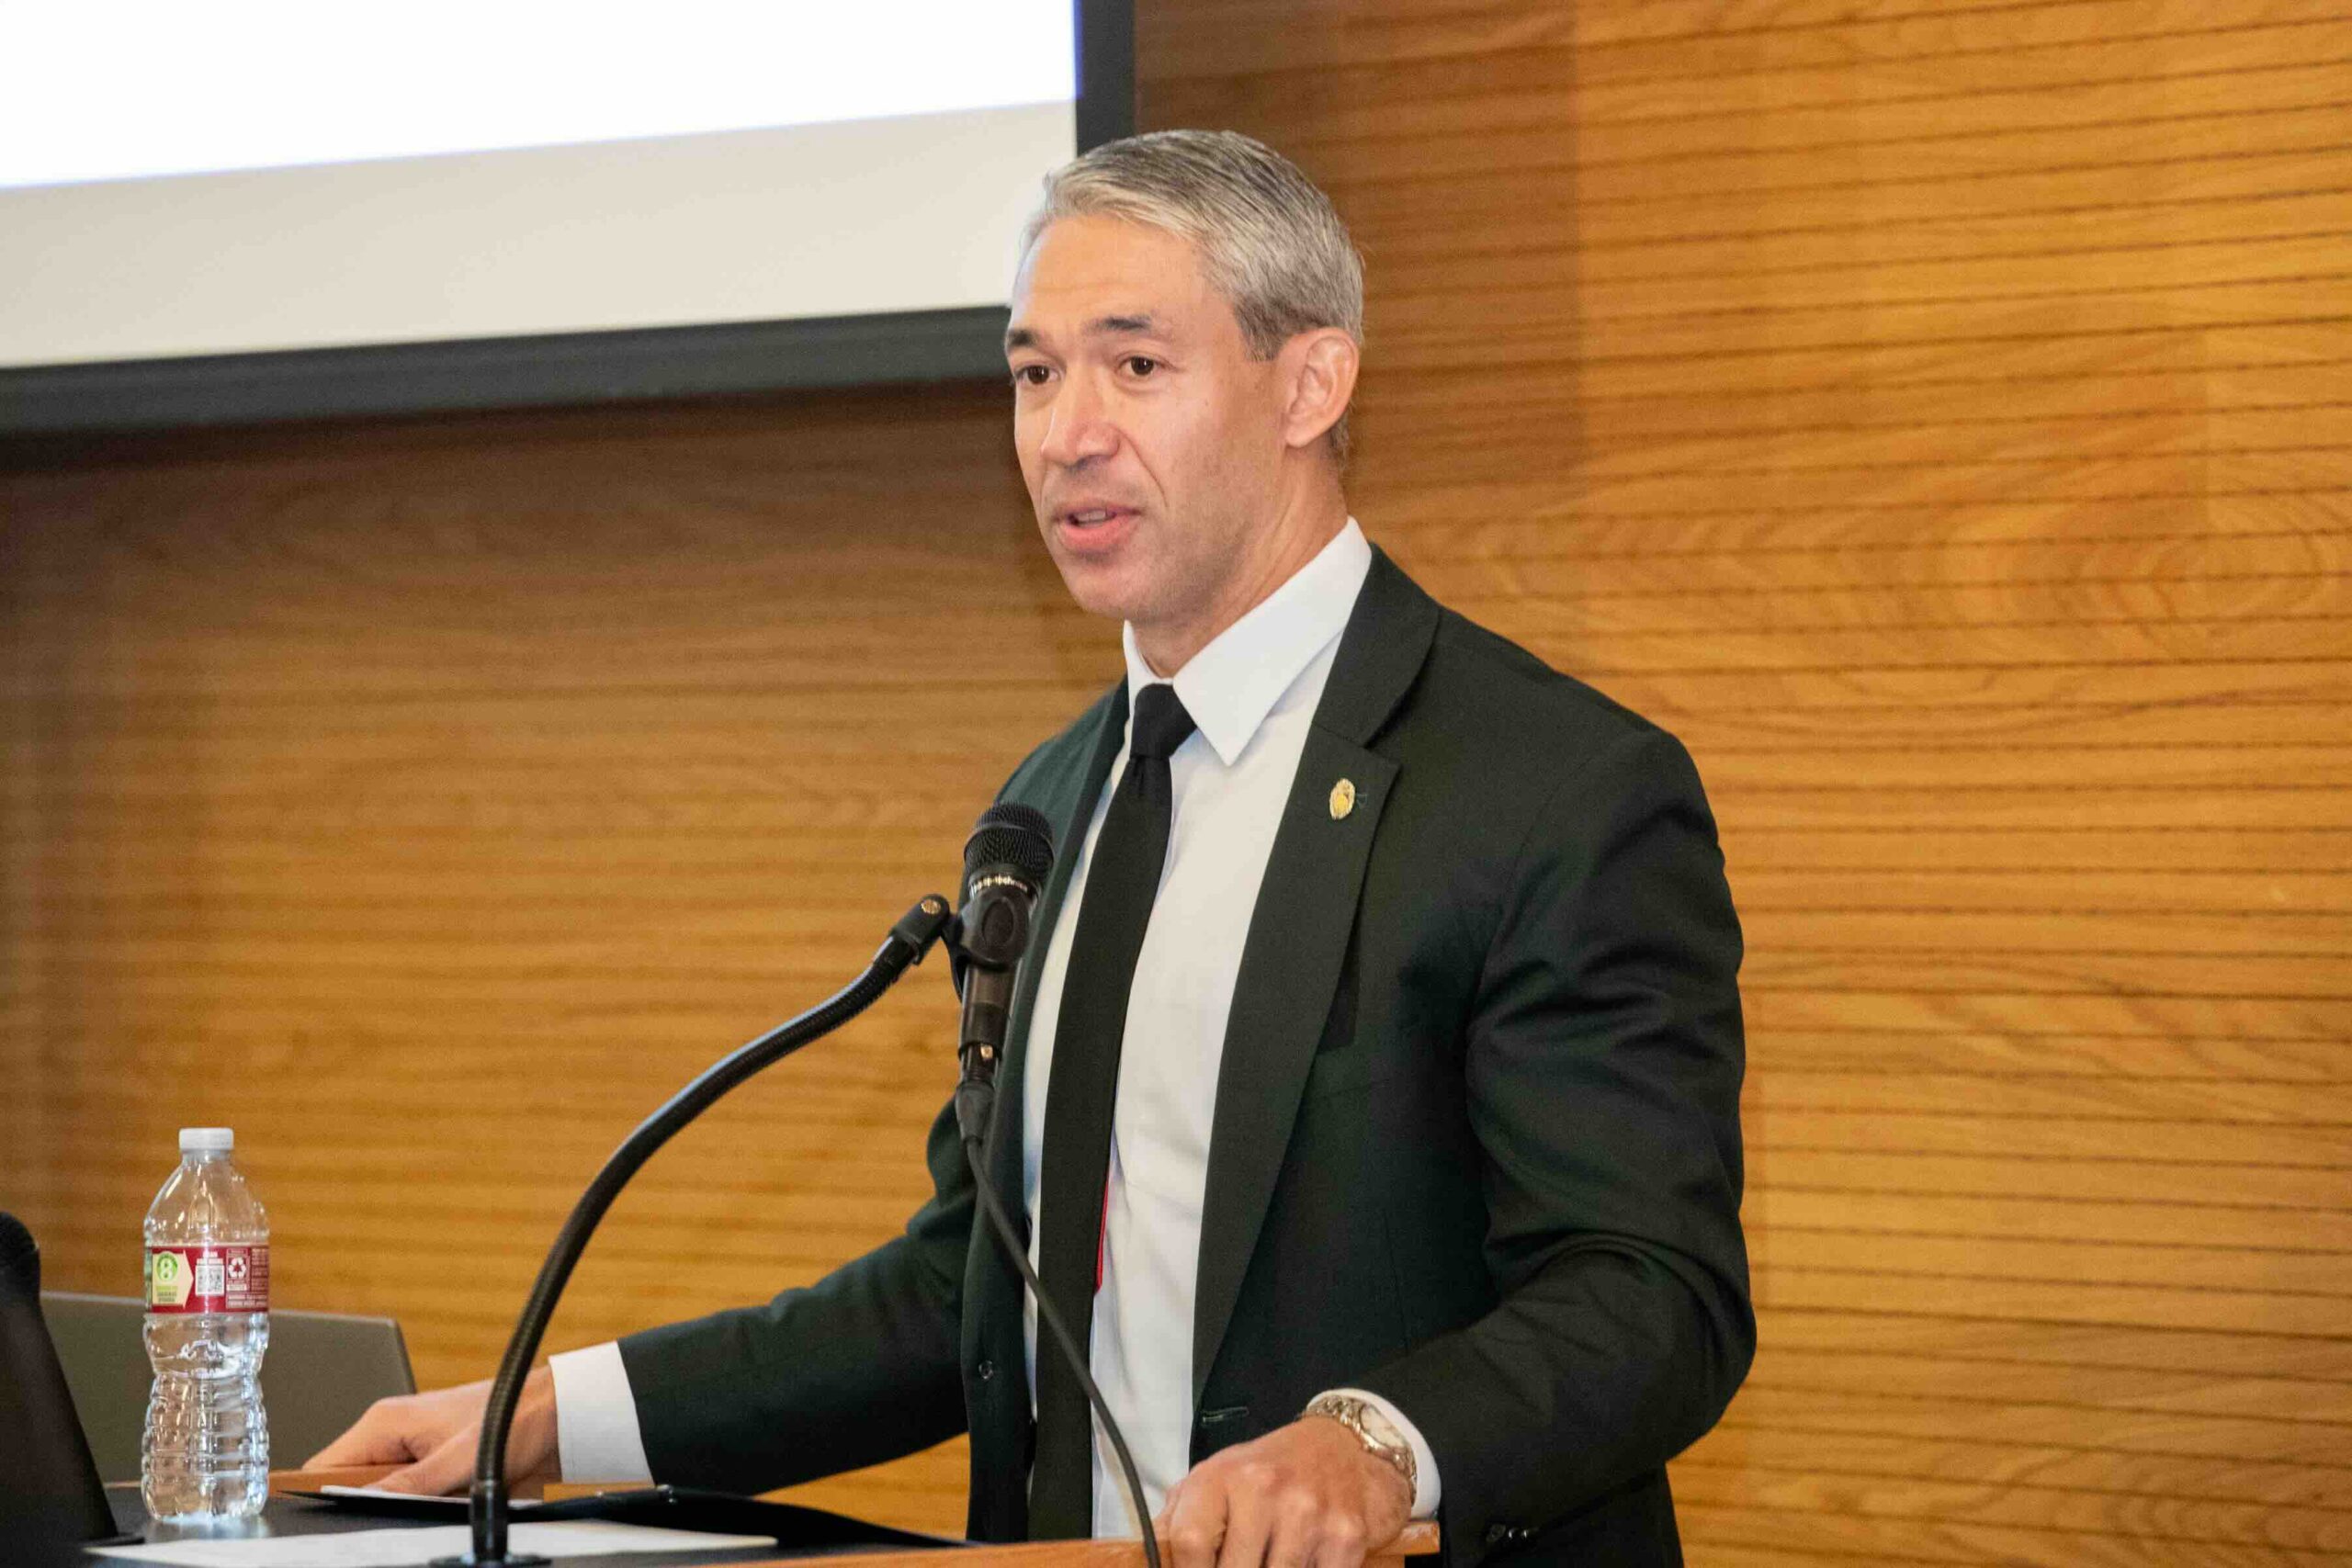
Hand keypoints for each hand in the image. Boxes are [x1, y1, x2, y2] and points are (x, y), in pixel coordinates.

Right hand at [304, 1364, 560, 1495]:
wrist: (557, 1416)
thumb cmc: (515, 1418)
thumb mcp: (460, 1460)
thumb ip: (411, 1483)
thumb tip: (369, 1502)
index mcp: (385, 1420)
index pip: (323, 1466)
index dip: (319, 1495)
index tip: (327, 1520)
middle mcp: (392, 1432)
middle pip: (349, 1483)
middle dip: (365, 1506)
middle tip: (393, 1514)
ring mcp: (410, 1449)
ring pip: (379, 1493)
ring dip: (397, 1507)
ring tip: (431, 1502)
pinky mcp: (430, 1464)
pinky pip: (407, 1494)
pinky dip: (419, 1505)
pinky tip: (442, 1504)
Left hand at [1155, 1416, 1411, 1567]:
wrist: (1339, 1447)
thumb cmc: (1265, 1472)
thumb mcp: (1213, 1480)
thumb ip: (1177, 1521)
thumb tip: (1149, 1563)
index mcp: (1221, 1476)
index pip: (1190, 1545)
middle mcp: (1265, 1489)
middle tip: (1239, 1563)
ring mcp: (1308, 1514)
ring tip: (1268, 1557)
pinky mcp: (1345, 1536)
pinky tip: (1303, 1560)